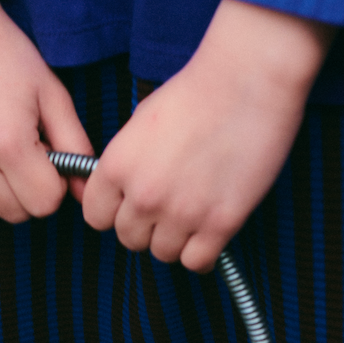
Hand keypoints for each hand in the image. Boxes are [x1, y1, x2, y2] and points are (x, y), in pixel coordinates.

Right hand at [0, 0, 92, 220]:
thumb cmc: (4, 54)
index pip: (45, 204)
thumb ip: (74, 145)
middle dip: (29, 189)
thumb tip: (86, 189)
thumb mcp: (51, 94)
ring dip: (0, 194)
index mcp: (9, 143)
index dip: (54, 183)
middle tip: (25, 150)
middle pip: (16, 213)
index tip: (48, 154)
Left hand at [82, 0, 332, 270]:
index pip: (96, 217)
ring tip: (194, 214)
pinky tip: (211, 231)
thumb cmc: (197, 92)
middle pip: (129, 239)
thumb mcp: (140, 123)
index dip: (115, 212)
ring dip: (176, 239)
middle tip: (170, 206)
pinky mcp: (220, 223)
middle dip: (146, 227)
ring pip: (163, 254)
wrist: (247, 80)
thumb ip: (126, 163)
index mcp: (117, 167)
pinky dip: (202, 253)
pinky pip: (197, 262)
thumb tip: (124, 192)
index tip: (132, 205)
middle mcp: (144, 195)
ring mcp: (182, 213)